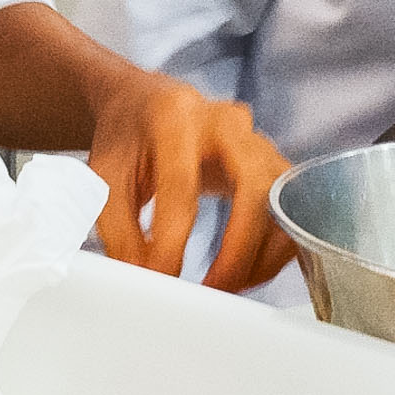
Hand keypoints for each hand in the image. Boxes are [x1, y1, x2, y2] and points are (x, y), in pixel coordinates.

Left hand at [88, 70, 292, 292]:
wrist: (145, 106)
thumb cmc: (127, 138)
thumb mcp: (104, 178)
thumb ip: (120, 231)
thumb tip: (146, 280)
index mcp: (176, 116)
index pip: (182, 185)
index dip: (173, 241)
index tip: (161, 279)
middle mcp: (225, 121)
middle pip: (255, 186)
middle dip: (239, 249)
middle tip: (212, 288)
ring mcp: (256, 140)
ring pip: (283, 201)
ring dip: (261, 255)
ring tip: (225, 285)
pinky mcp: (272, 163)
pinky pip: (290, 212)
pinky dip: (272, 250)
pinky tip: (243, 271)